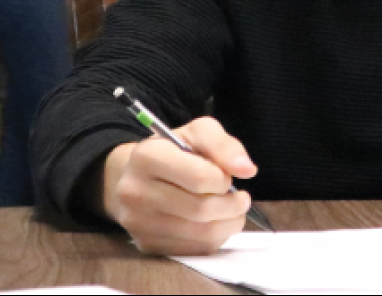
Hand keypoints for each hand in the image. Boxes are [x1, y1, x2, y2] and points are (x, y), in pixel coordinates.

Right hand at [101, 117, 256, 255]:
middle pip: (200, 209)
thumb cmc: (174, 151)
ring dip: (228, 224)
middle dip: (232, 205)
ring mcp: (138, 222)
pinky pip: (194, 250)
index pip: (199, 178)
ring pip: (200, 233)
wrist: (137, 175)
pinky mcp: (146, 244)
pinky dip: (214, 238)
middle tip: (241, 198)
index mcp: (146, 157)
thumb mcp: (198, 133)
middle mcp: (134, 191)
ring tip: (233, 211)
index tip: (227, 177)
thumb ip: (224, 145)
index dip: (224, 179)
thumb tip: (247, 169)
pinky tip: (215, 222)